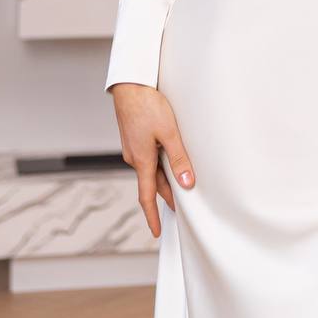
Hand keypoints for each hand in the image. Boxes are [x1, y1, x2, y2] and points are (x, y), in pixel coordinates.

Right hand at [109, 83, 195, 237]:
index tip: (157, 232)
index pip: (147, 196)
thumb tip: (187, 183)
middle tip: (180, 209)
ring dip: (164, 178)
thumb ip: (179, 159)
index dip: (153, 216)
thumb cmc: (148, 105)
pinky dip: (159, 164)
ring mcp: (133, 147)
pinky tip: (168, 158)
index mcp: (142, 160)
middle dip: (166, 197)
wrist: (130, 85)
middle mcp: (134, 157)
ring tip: (180, 184)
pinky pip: (148, 157)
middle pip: (152, 183)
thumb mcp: (169, 133)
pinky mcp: (134, 137)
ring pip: (151, 169)